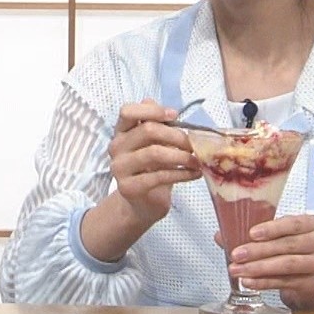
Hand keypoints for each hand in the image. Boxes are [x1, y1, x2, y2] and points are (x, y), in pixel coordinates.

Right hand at [107, 99, 202, 225]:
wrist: (142, 203)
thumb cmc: (152, 169)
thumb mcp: (155, 145)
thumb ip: (159, 127)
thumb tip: (170, 110)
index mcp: (121, 132)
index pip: (127, 111)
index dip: (152, 110)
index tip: (174, 115)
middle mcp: (116, 147)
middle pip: (147, 131)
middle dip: (176, 136)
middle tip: (194, 145)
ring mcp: (119, 167)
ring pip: (154, 153)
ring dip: (181, 156)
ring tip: (197, 161)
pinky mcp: (128, 187)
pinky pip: (159, 176)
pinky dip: (181, 173)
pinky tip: (194, 174)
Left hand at [225, 213, 313, 310]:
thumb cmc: (302, 247)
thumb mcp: (287, 234)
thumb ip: (258, 233)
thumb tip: (222, 235)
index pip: (295, 224)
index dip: (273, 228)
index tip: (252, 233)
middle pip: (289, 246)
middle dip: (259, 251)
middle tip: (236, 255)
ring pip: (287, 265)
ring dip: (258, 268)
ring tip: (237, 269)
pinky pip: (287, 283)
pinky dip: (265, 282)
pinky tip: (249, 281)